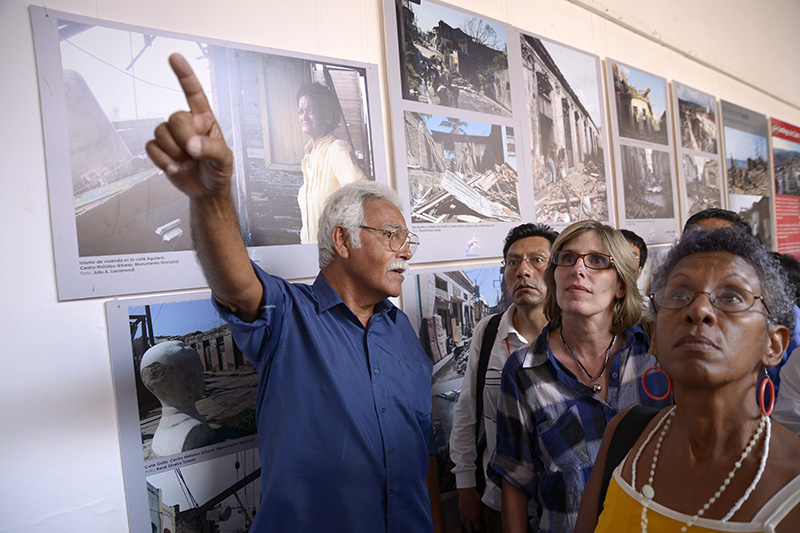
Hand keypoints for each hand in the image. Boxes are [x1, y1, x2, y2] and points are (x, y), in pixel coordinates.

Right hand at [146, 53, 232, 198]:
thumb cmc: (219, 170)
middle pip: (175, 117)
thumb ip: (211, 148)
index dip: (184, 75)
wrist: (208, 189)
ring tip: (187, 161)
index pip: (194, 93)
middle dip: (184, 138)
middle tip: (194, 153)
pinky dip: (162, 160)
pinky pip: (151, 147)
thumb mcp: (224, 159)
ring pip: (161, 132)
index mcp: (205, 119)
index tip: (174, 58)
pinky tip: (175, 168)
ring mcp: (172, 136)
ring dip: (174, 152)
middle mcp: (187, 123)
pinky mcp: (160, 149)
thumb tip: (192, 144)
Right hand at [458, 487, 485, 532]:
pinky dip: (464, 522)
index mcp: (474, 517)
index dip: (482, 530)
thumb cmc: (474, 497)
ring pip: (465, 525)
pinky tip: (465, 521)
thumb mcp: (482, 507)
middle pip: (470, 529)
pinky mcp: (460, 511)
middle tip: (476, 532)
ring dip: (468, 528)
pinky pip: (462, 520)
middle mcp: (468, 517)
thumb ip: (482, 515)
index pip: (478, 527)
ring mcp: (463, 515)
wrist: (466, 491)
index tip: (483, 530)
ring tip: (470, 528)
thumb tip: (483, 520)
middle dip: (473, 532)